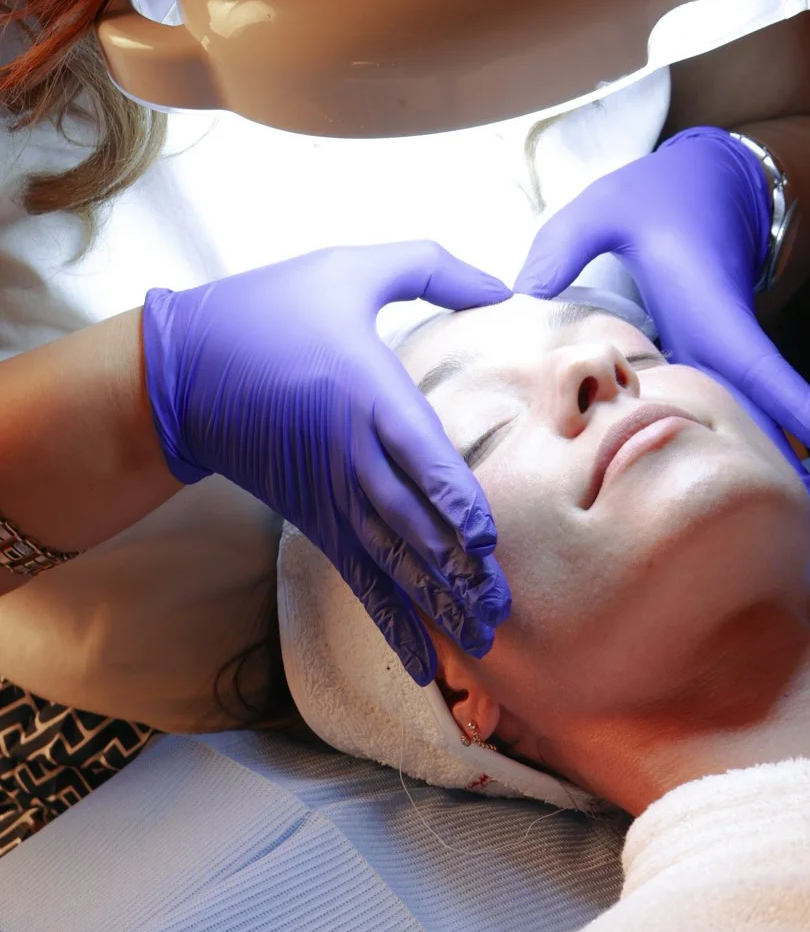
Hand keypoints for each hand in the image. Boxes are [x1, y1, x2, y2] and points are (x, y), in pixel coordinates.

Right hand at [141, 243, 513, 679]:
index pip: (418, 456)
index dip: (452, 501)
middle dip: (459, 574)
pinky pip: (363, 582)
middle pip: (413, 526)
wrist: (183, 370)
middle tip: (503, 609)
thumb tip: (503, 285)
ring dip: (437, 607)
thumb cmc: (272, 308)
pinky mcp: (320, 523)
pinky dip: (393, 624)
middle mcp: (352, 457)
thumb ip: (432, 267)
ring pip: (394, 564)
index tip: (483, 539)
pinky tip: (424, 664)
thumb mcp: (351, 268)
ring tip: (481, 641)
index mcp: (367, 393)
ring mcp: (334, 498)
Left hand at [514, 125, 809, 556]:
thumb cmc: (661, 196)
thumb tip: (524, 291)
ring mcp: (725, 364)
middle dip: (806, 485)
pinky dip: (754, 467)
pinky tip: (765, 513)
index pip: (762, 372)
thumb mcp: (607, 207)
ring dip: (789, 488)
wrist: (714, 183)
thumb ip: (564, 244)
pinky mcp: (717, 372)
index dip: (806, 414)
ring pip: (759, 436)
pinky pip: (736, 427)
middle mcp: (727, 348)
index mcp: (710, 315)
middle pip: (771, 428)